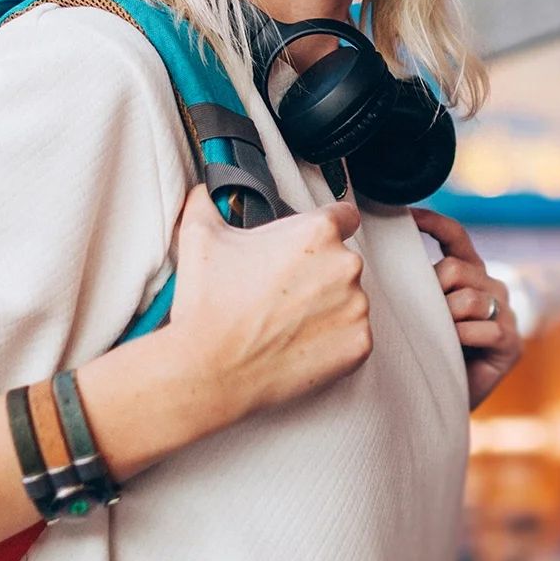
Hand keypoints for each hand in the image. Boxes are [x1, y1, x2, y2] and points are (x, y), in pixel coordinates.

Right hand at [167, 188, 370, 422]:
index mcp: (317, 233)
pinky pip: (353, 335)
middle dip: (317, 273)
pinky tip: (298, 344)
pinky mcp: (359, 344)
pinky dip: (332, 340)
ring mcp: (356, 308)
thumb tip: (206, 190)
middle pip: (342, 261)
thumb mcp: (200, 236)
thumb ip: (208, 201)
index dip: (325, 228)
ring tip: (285, 322)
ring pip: (349, 299)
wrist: (211, 370)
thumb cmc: (208, 305)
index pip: (344, 216)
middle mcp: (346, 265)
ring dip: (326, 307)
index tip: (310, 245)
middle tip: (281, 292)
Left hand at [411, 208, 523, 409]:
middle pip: (458, 268)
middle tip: (420, 314)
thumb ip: (414, 284)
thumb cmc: (424, 354)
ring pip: (470, 298)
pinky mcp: (512, 343)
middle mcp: (492, 287)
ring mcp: (506, 315)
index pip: (456, 237)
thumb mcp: (416, 311)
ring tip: (437, 336)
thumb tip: (383, 258)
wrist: (440, 402)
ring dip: (445, 318)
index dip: (434, 223)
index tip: (406, 214)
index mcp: (470, 274)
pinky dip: (463, 338)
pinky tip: (454, 348)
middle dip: (432, 288)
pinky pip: (485, 328)